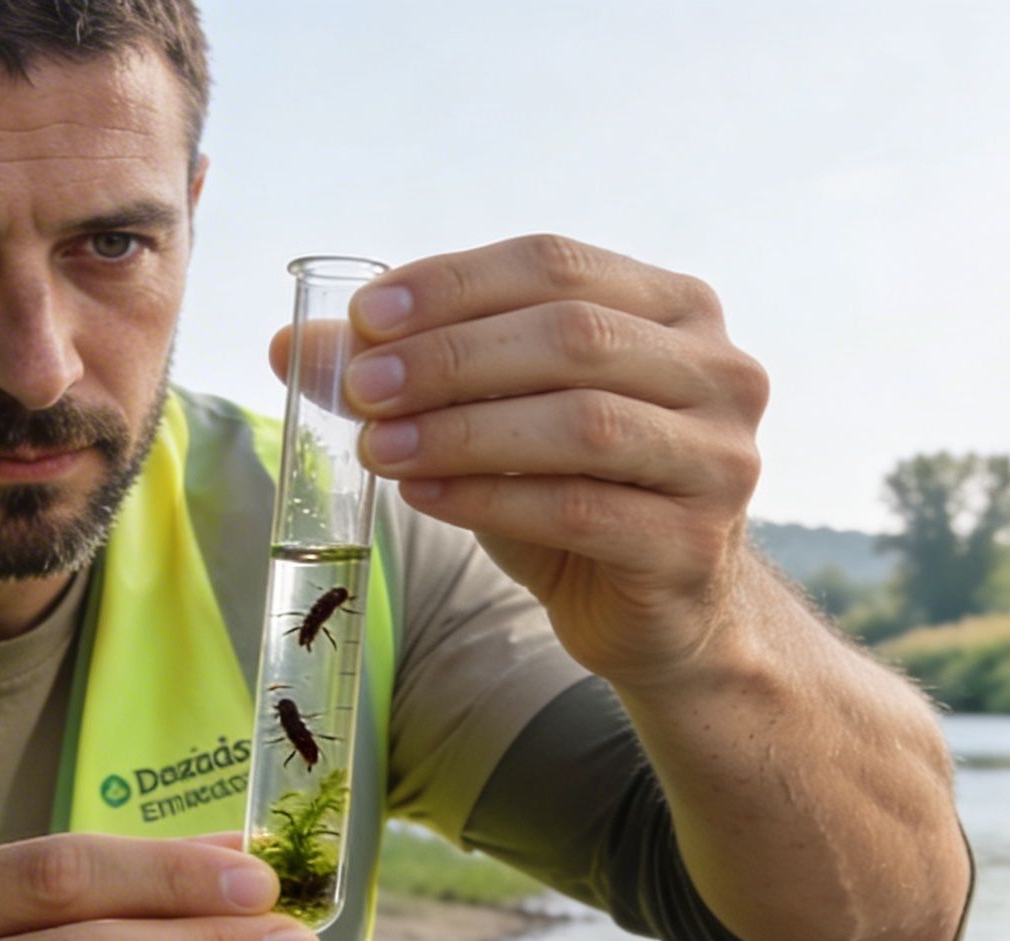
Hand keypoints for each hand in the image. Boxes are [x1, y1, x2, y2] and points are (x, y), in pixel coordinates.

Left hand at [273, 235, 770, 690]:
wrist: (656, 608)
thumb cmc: (573, 489)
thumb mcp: (494, 416)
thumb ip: (409, 372)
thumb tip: (289, 347)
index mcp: (676, 308)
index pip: (556, 263)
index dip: (454, 283)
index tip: (366, 316)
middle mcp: (719, 372)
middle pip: (572, 337)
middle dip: (451, 358)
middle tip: (361, 386)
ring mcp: (720, 460)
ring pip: (581, 425)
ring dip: (464, 431)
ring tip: (379, 447)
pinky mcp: (694, 544)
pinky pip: (581, 511)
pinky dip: (491, 500)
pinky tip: (424, 497)